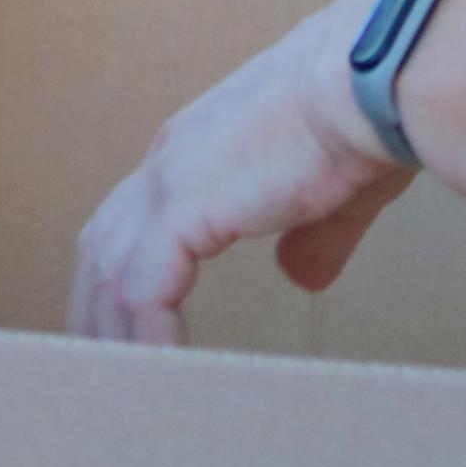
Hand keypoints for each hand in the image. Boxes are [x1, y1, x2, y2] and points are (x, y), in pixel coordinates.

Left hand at [72, 0, 413, 343]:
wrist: (369, 79)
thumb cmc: (362, 118)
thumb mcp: (332, 192)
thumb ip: (311, 236)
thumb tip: (300, 277)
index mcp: (198, 150)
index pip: (133, 220)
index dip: (124, 272)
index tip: (124, 324)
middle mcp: (171, 161)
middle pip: (103, 246)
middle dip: (97, 308)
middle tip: (102, 367)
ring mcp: (172, 180)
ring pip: (112, 271)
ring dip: (114, 331)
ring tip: (123, 387)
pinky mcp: (186, 205)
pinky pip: (144, 287)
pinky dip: (145, 333)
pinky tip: (161, 371)